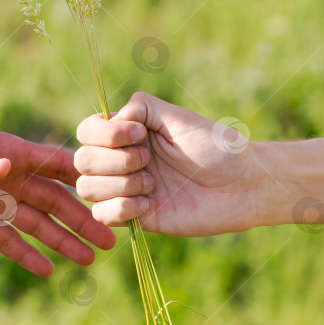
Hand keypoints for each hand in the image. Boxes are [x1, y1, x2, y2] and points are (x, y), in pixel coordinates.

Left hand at [0, 121, 115, 276]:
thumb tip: (2, 169)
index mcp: (9, 153)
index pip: (56, 165)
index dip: (85, 178)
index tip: (116, 192)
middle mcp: (9, 177)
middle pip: (55, 201)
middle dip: (82, 220)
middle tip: (111, 241)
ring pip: (37, 224)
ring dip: (62, 241)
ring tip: (90, 260)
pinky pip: (8, 241)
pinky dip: (26, 255)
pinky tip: (47, 271)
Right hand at [74, 92, 263, 236]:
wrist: (242, 185)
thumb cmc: (216, 147)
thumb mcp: (178, 117)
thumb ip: (142, 107)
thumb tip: (112, 119)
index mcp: (127, 134)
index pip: (86, 130)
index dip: (104, 133)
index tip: (139, 133)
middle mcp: (120, 160)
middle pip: (81, 160)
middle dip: (113, 160)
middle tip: (149, 159)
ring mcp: (124, 190)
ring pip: (86, 188)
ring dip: (118, 184)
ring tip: (152, 183)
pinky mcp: (134, 217)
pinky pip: (102, 215)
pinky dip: (121, 208)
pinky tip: (149, 204)